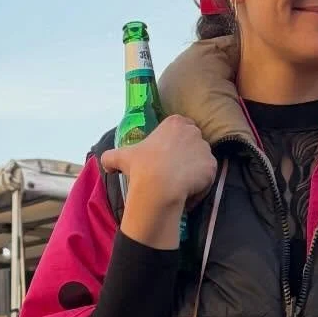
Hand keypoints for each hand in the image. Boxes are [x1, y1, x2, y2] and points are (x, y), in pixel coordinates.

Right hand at [100, 116, 216, 248]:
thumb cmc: (140, 168)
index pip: (182, 128)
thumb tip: (105, 164)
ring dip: (194, 171)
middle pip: (195, 142)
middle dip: (188, 155)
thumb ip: (110, 157)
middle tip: (174, 172)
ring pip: (202, 160)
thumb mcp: (120, 157)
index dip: (176, 143)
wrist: (159, 186)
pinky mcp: (212, 166)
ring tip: (180, 185)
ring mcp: (205, 148)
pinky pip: (208, 177)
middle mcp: (193, 131)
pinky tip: (187, 193)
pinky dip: (201, 186)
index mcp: (174, 123)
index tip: (168, 157)